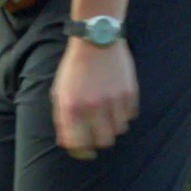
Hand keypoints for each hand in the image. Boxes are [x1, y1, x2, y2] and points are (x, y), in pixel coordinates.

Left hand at [51, 39, 137, 158]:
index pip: (79, 143)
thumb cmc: (75, 68)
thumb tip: (66, 144)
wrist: (96, 39)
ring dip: (113, 127)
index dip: (82, 151)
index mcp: (71, 107)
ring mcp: (113, 99)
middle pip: (103, 142)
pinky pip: (130, 116)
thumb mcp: (60, 91)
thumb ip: (62, 119)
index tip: (85, 150)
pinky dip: (124, 114)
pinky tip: (117, 103)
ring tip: (107, 115)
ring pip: (119, 131)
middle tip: (98, 133)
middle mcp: (92, 106)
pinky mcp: (129, 92)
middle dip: (99, 140)